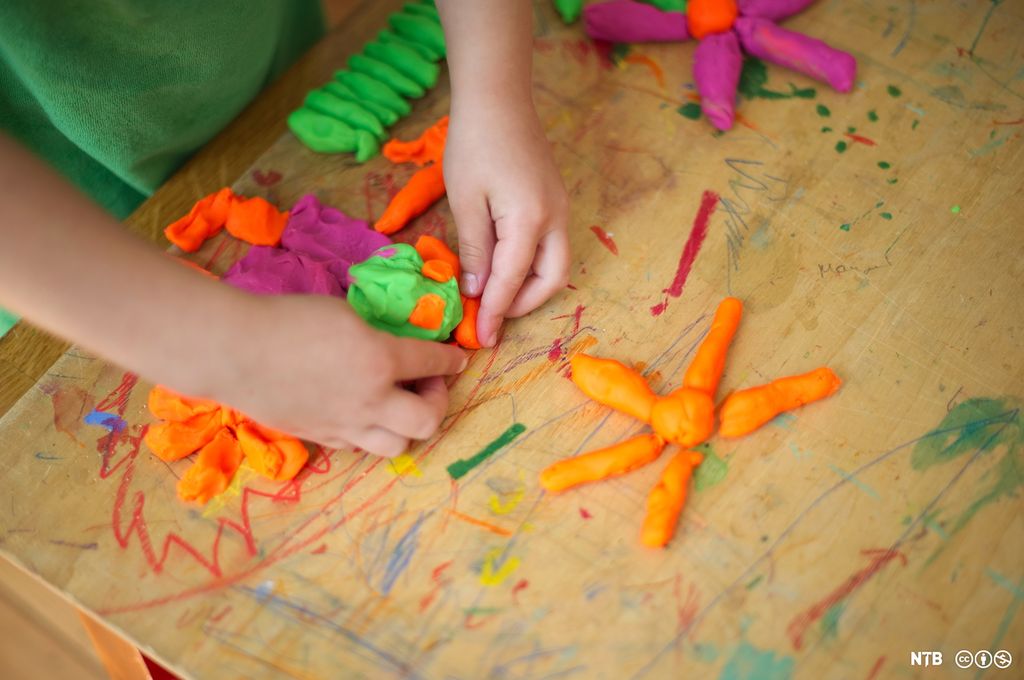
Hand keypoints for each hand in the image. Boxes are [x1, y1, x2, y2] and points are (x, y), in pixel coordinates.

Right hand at [208, 294, 466, 456]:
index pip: (434, 363)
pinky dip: (370, 431)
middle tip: (427, 384)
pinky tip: (362, 411)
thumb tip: (398, 340)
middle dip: (438, 402)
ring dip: (406, 426)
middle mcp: (370, 401)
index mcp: (380, 361)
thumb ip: (377, 333)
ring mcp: (346, 426)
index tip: (457, 358)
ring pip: (397, 446)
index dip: (452, 360)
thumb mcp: (344, 312)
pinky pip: (360, 446)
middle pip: (427, 422)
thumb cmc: (287, 318)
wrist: (236, 351)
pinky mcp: (322, 439)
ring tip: (397, 405)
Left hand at [444, 102, 570, 346]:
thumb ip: (475, 250)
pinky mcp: (554, 200)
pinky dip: (530, 265)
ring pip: (555, 264)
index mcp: (530, 220)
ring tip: (494, 293)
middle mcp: (555, 218)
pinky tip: (502, 265)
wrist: (498, 97)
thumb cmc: (475, 143)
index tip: (480, 337)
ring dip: (528, 286)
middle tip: (490, 315)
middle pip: (551, 279)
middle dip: (522, 304)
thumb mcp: (466, 201)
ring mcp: (560, 208)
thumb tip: (477, 292)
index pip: (511, 280)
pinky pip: (549, 245)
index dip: (495, 312)